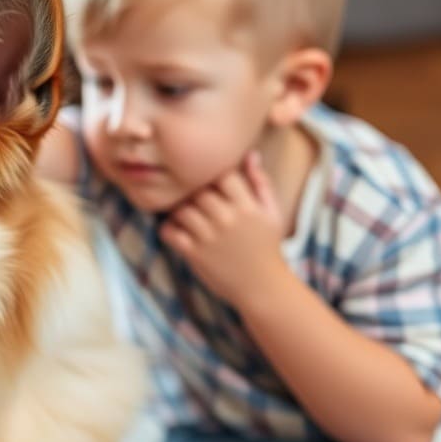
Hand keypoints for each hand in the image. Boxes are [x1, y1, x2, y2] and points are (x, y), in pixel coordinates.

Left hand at [159, 152, 288, 305]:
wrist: (263, 287)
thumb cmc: (267, 247)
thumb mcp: (271, 213)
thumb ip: (260, 182)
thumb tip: (250, 153)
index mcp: (247, 206)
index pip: (222, 174)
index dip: (213, 174)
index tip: (212, 184)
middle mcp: (227, 219)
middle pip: (198, 190)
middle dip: (193, 192)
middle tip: (193, 199)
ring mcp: (209, 237)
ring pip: (181, 209)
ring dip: (179, 209)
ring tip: (186, 214)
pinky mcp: (195, 254)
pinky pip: (170, 232)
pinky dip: (168, 228)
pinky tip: (178, 231)